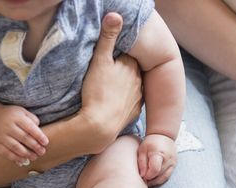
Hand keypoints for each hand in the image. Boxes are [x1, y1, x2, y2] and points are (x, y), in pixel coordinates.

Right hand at [0, 105, 48, 164]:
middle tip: (42, 152)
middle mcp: (7, 125)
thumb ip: (32, 119)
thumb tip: (40, 133)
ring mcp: (0, 135)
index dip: (39, 136)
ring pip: (15, 147)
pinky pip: (6, 152)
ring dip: (26, 154)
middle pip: (23, 138)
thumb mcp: (22, 112)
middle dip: (34, 146)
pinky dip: (15, 158)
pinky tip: (23, 161)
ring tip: (34, 157)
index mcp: (16, 117)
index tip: (46, 143)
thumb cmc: (11, 115)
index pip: (30, 127)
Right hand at [79, 12, 142, 153]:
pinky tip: (113, 103)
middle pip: (130, 71)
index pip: (127, 55)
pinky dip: (124, 102)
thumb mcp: (99, 61)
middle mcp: (139, 82)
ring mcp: (138, 99)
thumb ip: (108, 37)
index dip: (116, 56)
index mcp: (131, 67)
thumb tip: (115, 15)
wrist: (99, 125)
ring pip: (132, 87)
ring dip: (124, 86)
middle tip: (105, 74)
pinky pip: (130, 103)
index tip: (107, 59)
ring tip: (109, 89)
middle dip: (122, 70)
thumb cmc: (97, 91)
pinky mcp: (133, 113)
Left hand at [137, 134, 176, 186]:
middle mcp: (168, 159)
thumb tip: (142, 175)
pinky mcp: (175, 165)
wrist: (164, 135)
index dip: (148, 175)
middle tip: (143, 179)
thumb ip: (141, 162)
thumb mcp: (142, 149)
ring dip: (155, 181)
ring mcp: (173, 163)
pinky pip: (167, 176)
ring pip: (164, 178)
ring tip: (148, 180)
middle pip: (159, 175)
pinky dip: (160, 179)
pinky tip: (153, 178)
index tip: (142, 175)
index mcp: (159, 154)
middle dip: (150, 179)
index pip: (155, 169)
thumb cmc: (151, 142)